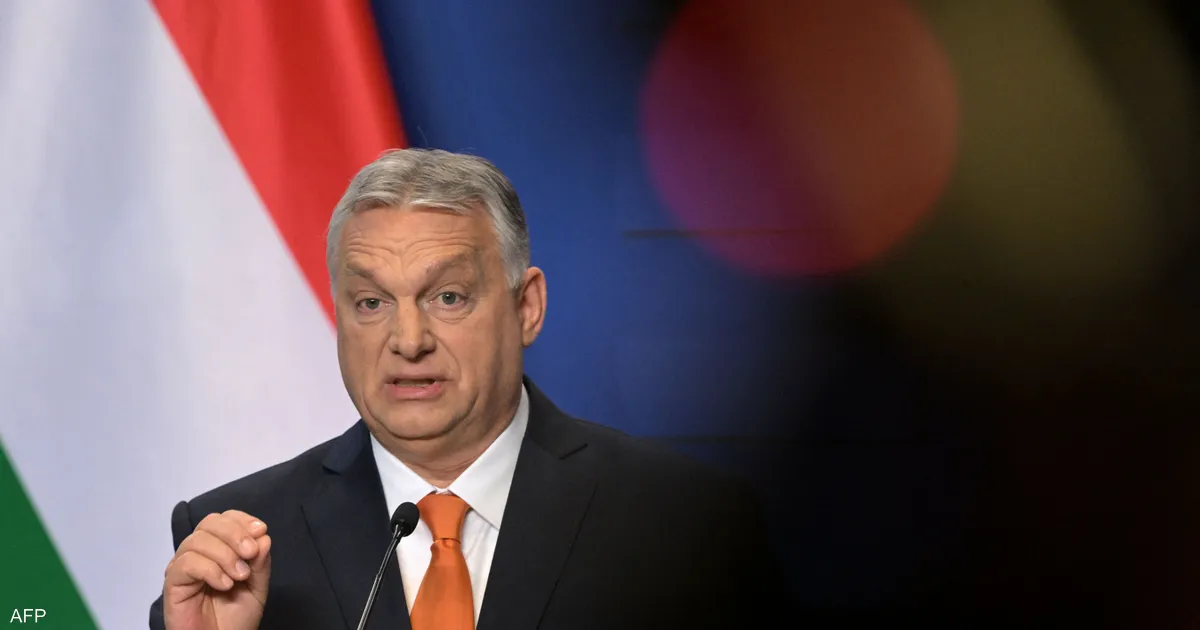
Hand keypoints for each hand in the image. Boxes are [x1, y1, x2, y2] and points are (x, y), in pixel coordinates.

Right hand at [162, 510, 271, 629]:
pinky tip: (224, 585)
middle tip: (250, 553)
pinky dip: (210, 569)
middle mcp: (198, 553)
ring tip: (239, 576)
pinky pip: (186, 563)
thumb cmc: (236, 618)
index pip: (224, 518)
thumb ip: (261, 562)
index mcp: (218, 548)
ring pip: (198, 540)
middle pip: (210, 522)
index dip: (242, 520)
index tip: (260, 531)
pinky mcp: (173, 583)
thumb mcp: (257, 586)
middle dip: (235, 533)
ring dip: (225, 554)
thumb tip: (263, 536)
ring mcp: (183, 566)